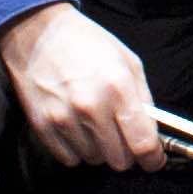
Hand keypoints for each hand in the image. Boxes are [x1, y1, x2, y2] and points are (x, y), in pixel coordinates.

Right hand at [0, 0, 163, 171]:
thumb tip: (152, 132)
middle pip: (119, 160)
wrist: (39, 33)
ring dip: (100, 149)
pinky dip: (77, 150)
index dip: (152, 159)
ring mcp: (64, 119)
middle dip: (126, 153)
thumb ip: (143, 98)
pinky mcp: (43, 126)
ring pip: (94, 160)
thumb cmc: (89, 44)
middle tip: (122, 136)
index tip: (153, 160)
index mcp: (119, 88)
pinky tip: (77, 129)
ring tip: (95, 124)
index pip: (143, 143)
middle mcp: (92, 107)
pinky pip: (69, 159)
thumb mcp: (128, 61)